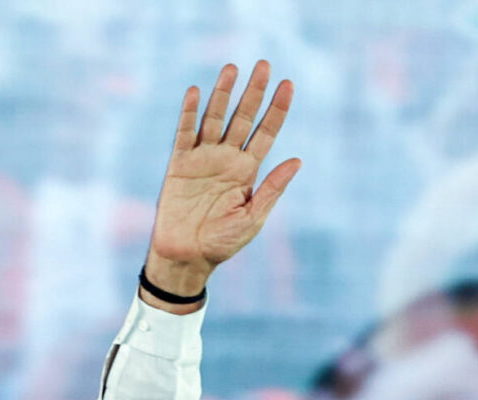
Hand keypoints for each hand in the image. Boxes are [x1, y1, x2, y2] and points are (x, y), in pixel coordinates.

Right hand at [143, 61, 299, 307]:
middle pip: (243, 118)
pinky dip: (190, 113)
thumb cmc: (223, 243)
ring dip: (223, 94)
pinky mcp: (180, 163)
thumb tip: (297, 160)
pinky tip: (197, 92)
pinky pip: (185, 133)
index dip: (277, 109)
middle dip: (254, 93)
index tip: (288, 85)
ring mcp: (203, 158)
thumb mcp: (253, 217)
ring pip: (215, 118)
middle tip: (264, 65)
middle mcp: (227, 159)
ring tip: (233, 68)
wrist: (188, 255)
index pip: (266, 133)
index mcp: (247, 171)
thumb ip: (273, 188)